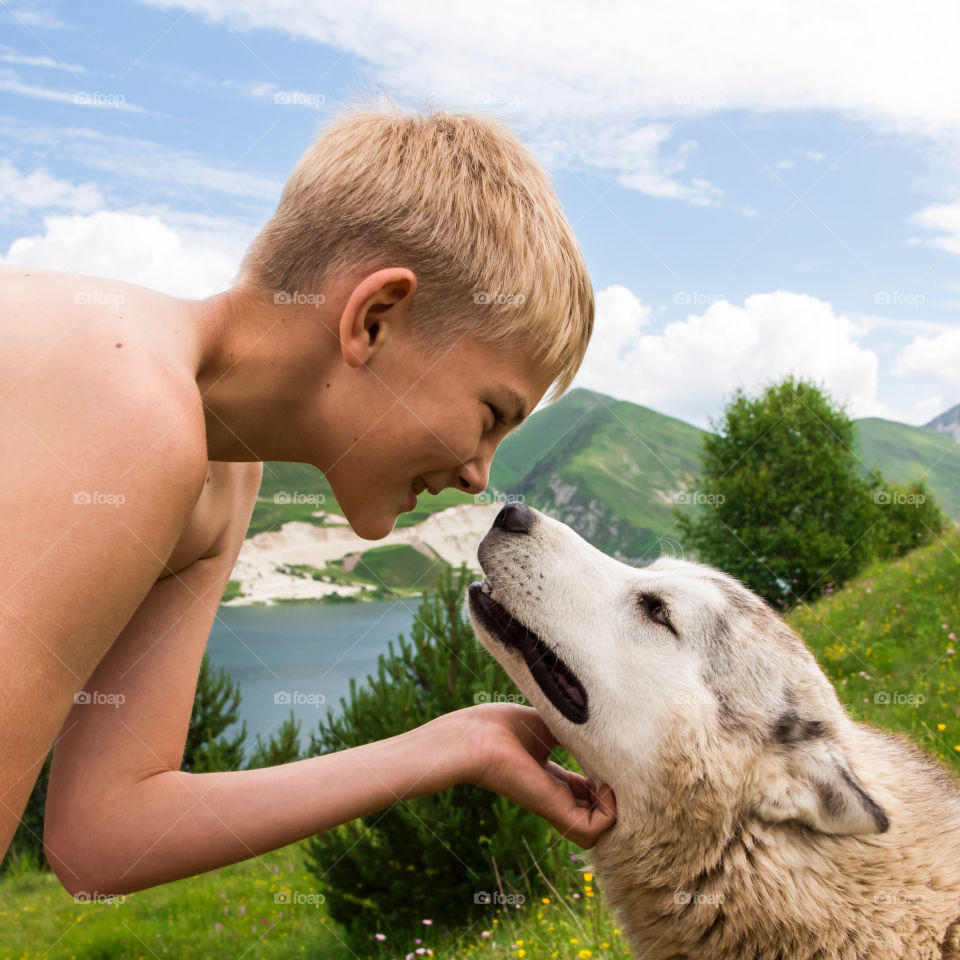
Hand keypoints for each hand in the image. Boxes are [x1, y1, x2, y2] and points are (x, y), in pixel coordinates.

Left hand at [439, 703, 616, 847]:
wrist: (477, 739)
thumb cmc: (504, 726)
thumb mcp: (549, 723)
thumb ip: (576, 730)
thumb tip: (602, 726)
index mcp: (549, 776)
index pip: (585, 787)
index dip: (603, 777)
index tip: (614, 759)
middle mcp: (554, 795)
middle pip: (595, 809)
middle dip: (616, 794)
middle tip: (622, 772)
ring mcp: (555, 806)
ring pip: (600, 827)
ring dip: (617, 806)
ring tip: (616, 779)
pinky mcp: (554, 811)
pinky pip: (595, 829)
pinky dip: (610, 813)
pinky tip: (606, 787)